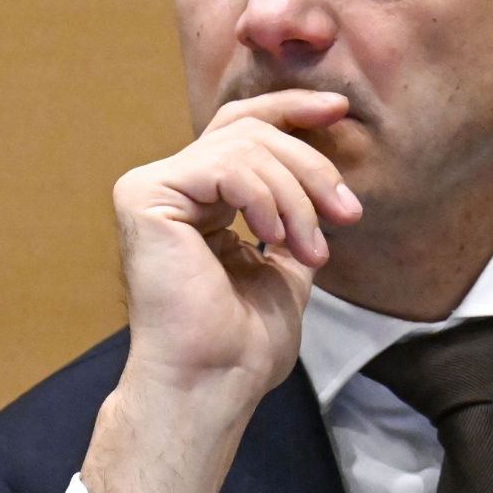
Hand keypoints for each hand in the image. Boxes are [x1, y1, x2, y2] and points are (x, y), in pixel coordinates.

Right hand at [82, 90, 361, 492]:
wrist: (212, 382)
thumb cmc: (242, 344)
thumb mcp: (284, 266)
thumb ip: (292, 218)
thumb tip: (324, 181)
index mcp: (196, 199)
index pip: (240, 128)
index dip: (290, 110)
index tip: (341, 112)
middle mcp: (167, 186)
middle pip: (248, 130)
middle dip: (309, 164)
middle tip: (348, 212)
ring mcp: (151, 188)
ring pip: (244, 146)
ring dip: (295, 195)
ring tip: (312, 249)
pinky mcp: (144, 196)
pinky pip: (224, 166)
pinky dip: (264, 198)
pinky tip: (273, 238)